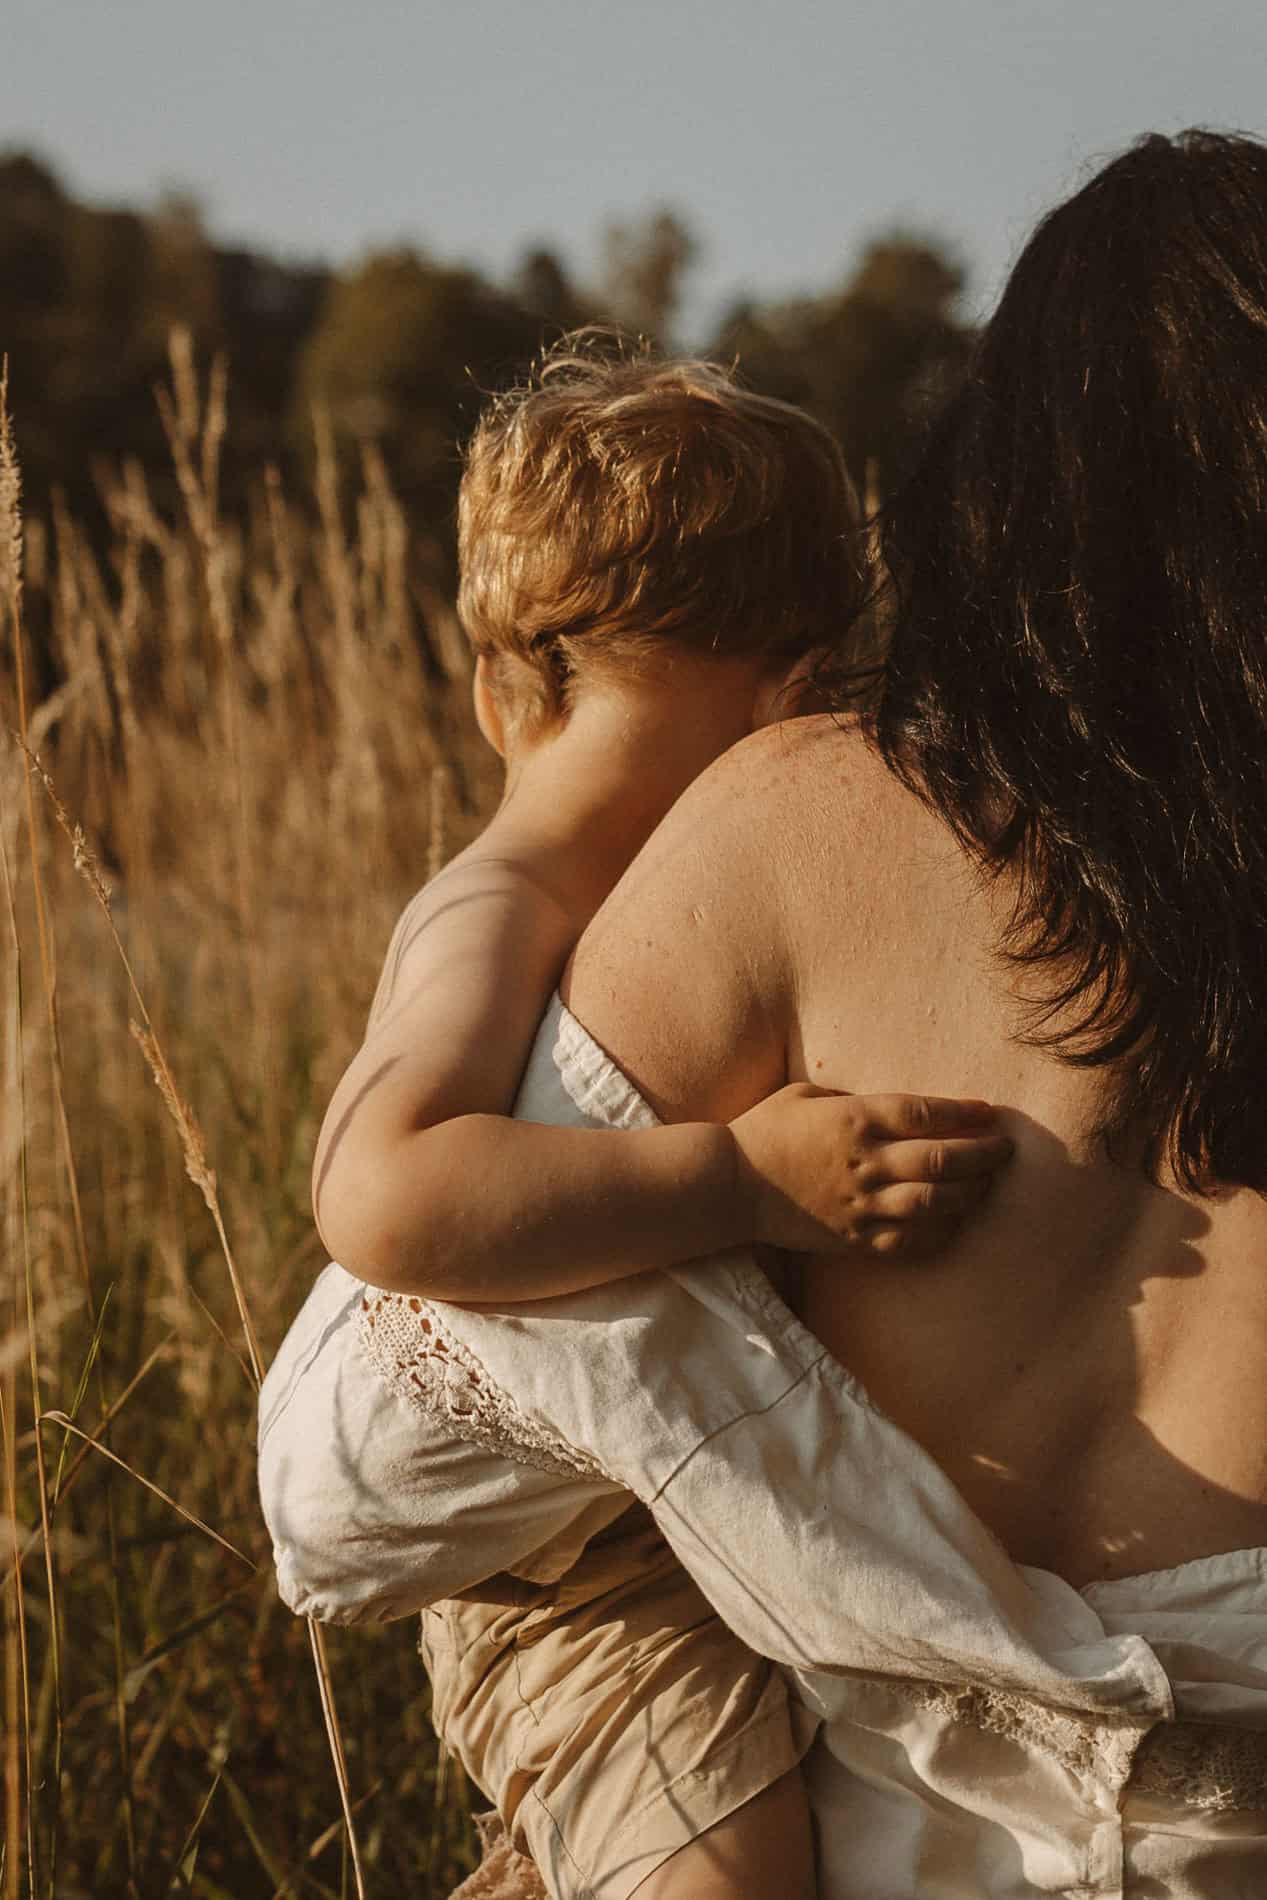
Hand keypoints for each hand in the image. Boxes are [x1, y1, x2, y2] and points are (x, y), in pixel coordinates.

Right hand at [729, 1086, 1013, 1258]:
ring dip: (971, 1193)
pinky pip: (910, 1241)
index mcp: (854, 1119)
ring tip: (989, 1186)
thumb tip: (890, 1106)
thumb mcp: (806, 1094)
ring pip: (935, 1202)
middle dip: (984, 1155)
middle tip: (1006, 1151)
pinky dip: (941, 1233)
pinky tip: (957, 1223)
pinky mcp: (854, 1237)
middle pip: (942, 1159)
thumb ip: (851, 1098)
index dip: (964, 1112)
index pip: (925, 1113)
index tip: (989, 1112)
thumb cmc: (765, 1130)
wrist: (730, 1185)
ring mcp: (862, 1203)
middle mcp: (866, 1161)